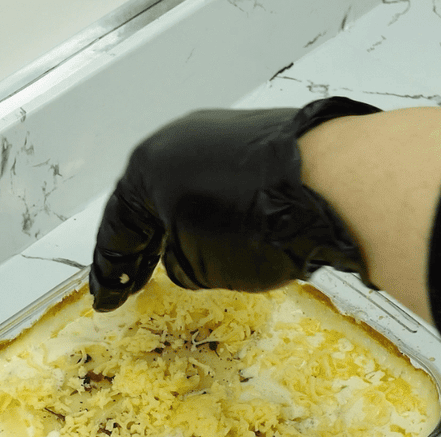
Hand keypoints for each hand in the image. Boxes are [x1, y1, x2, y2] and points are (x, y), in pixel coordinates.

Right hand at [89, 97, 381, 311]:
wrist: (335, 180)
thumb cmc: (252, 223)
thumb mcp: (196, 265)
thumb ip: (179, 263)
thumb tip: (191, 253)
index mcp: (146, 168)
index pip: (118, 228)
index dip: (110, 270)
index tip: (106, 298)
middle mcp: (179, 142)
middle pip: (149, 203)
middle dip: (141, 245)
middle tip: (131, 280)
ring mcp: (224, 134)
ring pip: (188, 189)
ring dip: (180, 224)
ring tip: (179, 256)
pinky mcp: (265, 138)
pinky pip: (225, 181)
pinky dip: (217, 209)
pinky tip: (226, 230)